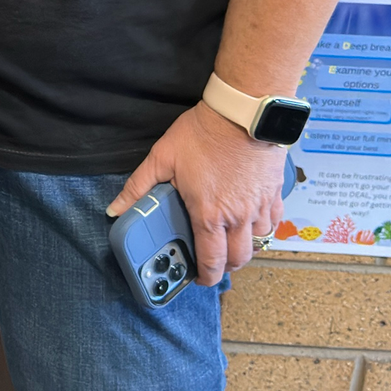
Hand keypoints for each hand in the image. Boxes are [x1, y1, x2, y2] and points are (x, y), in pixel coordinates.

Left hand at [107, 100, 287, 286]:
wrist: (242, 113)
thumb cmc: (203, 134)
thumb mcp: (162, 158)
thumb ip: (138, 187)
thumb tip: (116, 208)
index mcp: (209, 215)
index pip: (212, 261)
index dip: (205, 277)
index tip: (199, 278)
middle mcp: (238, 217)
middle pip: (239, 259)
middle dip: (227, 267)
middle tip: (214, 262)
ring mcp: (259, 206)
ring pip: (258, 242)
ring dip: (245, 247)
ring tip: (230, 241)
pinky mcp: (274, 192)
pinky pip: (273, 221)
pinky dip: (263, 227)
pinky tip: (252, 220)